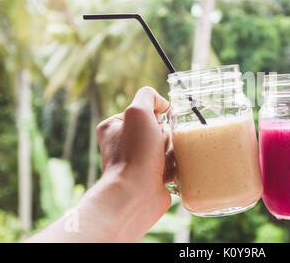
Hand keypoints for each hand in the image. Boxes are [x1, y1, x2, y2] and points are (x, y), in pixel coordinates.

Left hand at [96, 86, 172, 212]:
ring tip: (164, 161)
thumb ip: (148, 96)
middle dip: (166, 135)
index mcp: (114, 127)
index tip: (155, 125)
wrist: (136, 193)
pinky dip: (174, 166)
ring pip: (168, 145)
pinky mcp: (152, 176)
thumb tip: (162, 104)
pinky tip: (167, 172)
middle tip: (160, 145)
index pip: (144, 111)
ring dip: (172, 150)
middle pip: (159, 128)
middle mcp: (123, 144)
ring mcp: (138, 161)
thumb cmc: (135, 153)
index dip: (155, 116)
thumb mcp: (138, 111)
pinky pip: (173, 163)